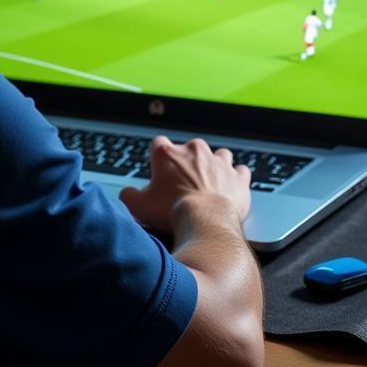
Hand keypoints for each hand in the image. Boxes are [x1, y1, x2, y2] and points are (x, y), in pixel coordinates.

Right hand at [120, 135, 250, 235]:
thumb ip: (128, 196)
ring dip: (214, 166)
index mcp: (168, 154)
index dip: (158, 158)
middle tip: (183, 184)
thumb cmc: (171, 212)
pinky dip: (236, 179)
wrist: (205, 222)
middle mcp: (194, 151)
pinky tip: (231, 188)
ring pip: (218, 155)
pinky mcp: (238, 177)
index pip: (158, 144)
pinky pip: (240, 171)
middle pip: (190, 148)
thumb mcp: (138, 206)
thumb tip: (127, 194)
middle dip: (187, 163)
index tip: (159, 171)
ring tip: (209, 183)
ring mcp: (219, 162)